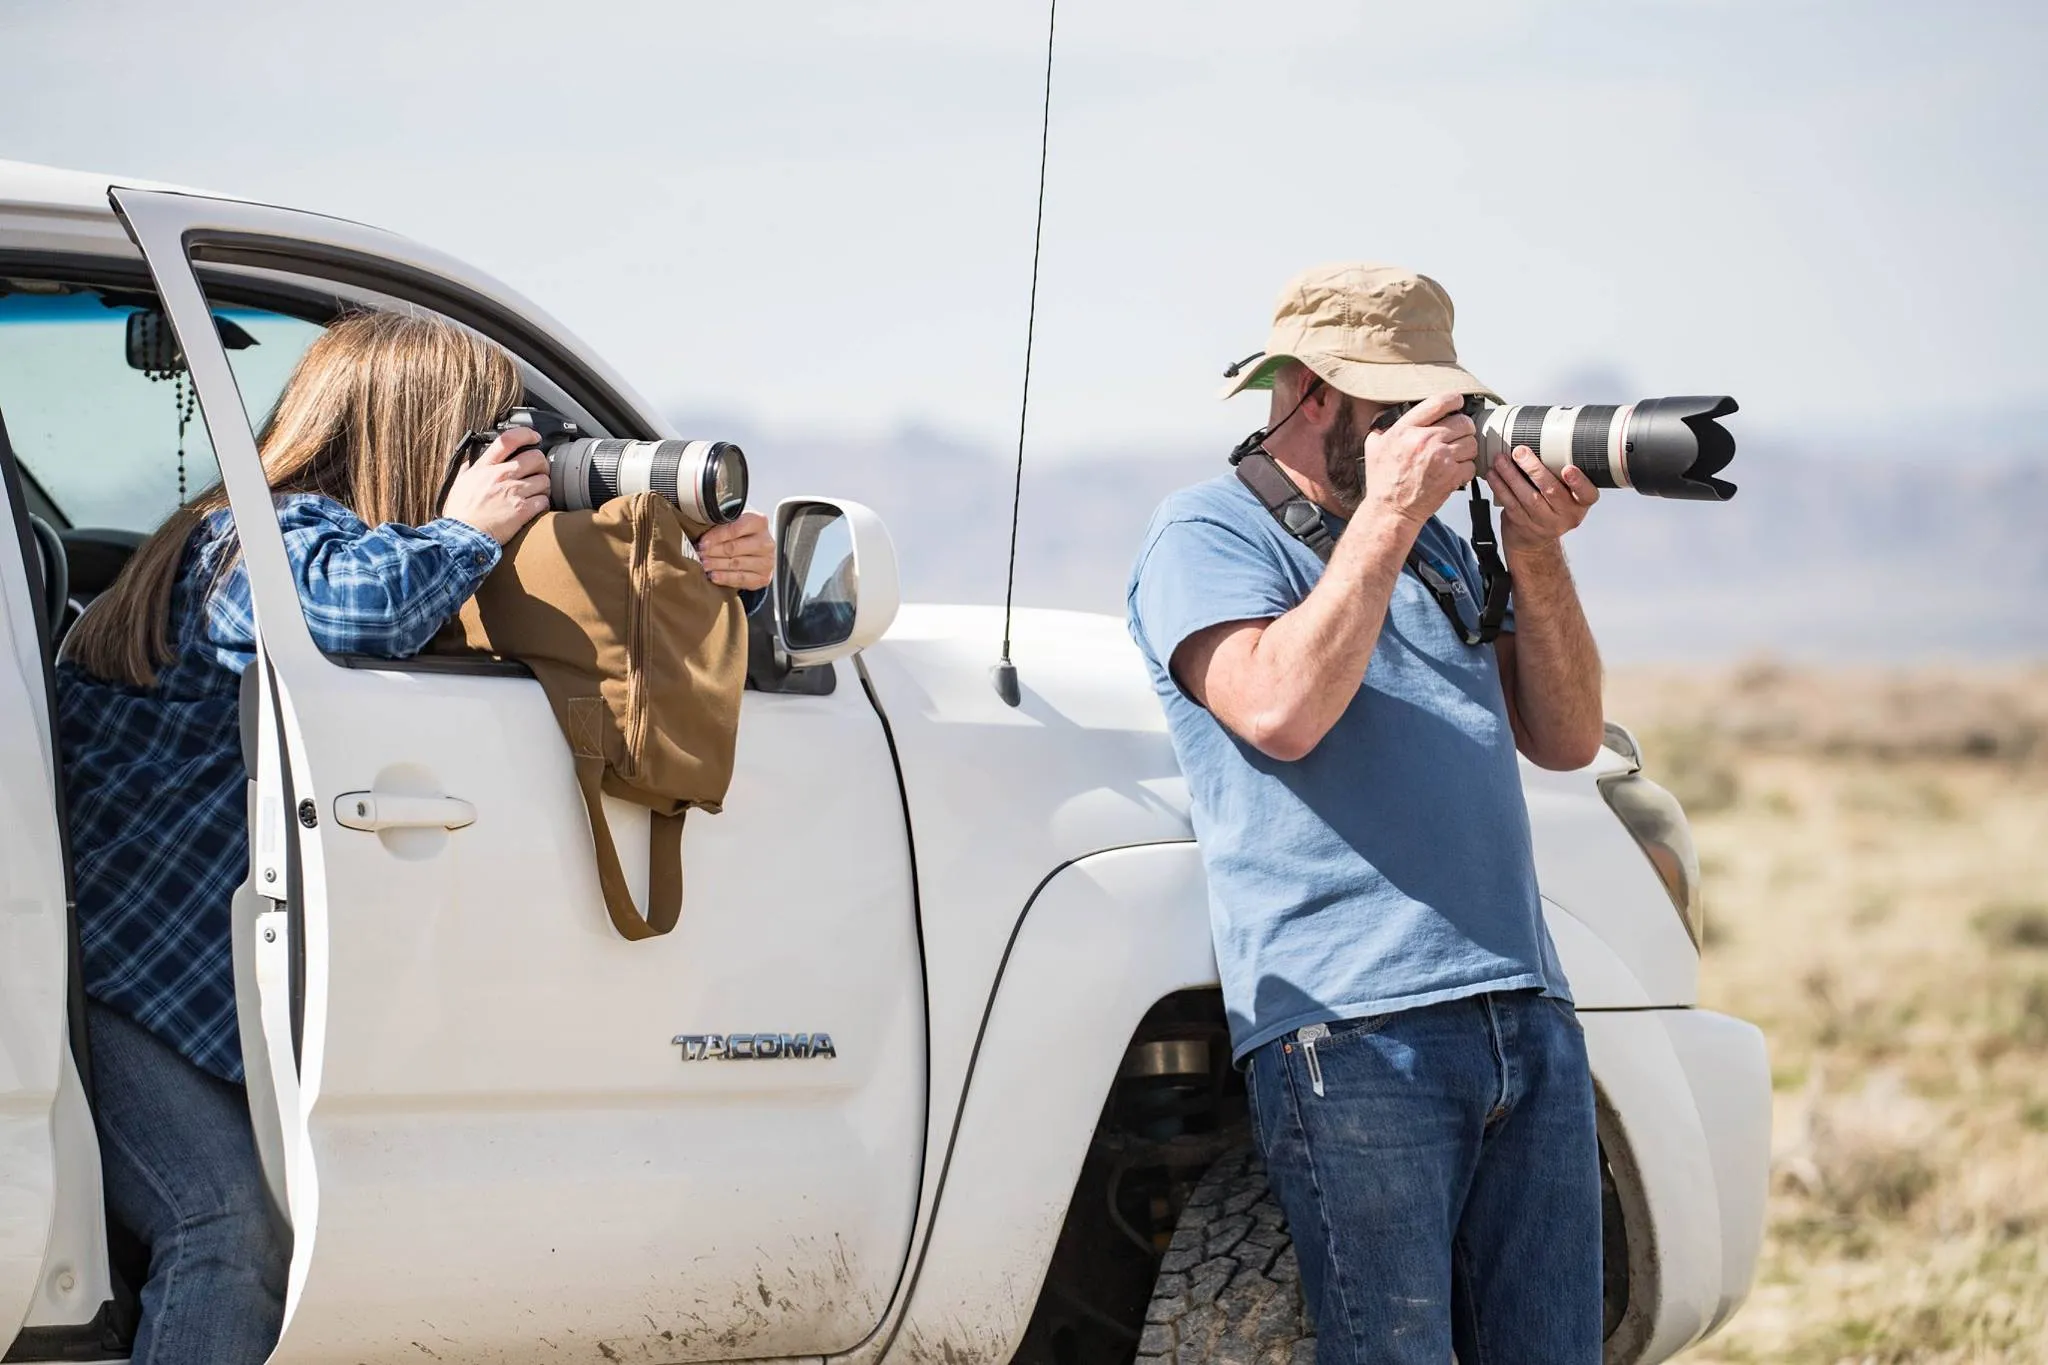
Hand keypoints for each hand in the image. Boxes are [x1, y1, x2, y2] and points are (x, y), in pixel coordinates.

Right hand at [443, 428, 549, 543]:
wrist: (462, 537)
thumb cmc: (460, 513)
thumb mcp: (460, 483)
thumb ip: (470, 469)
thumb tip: (474, 460)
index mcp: (485, 467)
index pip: (508, 440)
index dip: (526, 434)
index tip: (534, 437)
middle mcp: (501, 476)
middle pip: (535, 457)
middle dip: (542, 464)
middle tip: (539, 471)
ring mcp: (513, 492)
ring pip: (544, 480)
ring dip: (544, 486)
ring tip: (537, 493)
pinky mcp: (522, 510)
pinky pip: (544, 501)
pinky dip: (543, 504)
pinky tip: (536, 507)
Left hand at [696, 511, 773, 590]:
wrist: (755, 549)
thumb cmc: (741, 533)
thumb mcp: (733, 521)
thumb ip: (721, 523)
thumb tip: (701, 531)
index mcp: (759, 522)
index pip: (735, 529)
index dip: (716, 537)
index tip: (702, 542)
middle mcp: (766, 542)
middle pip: (734, 548)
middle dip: (714, 552)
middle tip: (700, 555)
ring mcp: (766, 561)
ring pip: (736, 564)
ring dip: (717, 565)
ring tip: (704, 565)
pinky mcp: (763, 577)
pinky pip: (742, 579)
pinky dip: (726, 578)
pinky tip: (714, 576)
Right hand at [1361, 391, 1476, 526]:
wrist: (1391, 511)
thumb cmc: (1383, 481)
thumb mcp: (1373, 447)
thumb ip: (1382, 426)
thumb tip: (1387, 412)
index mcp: (1406, 429)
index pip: (1439, 402)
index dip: (1454, 399)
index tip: (1458, 402)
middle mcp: (1424, 440)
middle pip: (1463, 422)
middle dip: (1464, 428)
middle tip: (1458, 435)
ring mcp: (1440, 458)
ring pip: (1471, 443)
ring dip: (1466, 449)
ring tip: (1455, 456)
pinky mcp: (1451, 476)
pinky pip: (1472, 464)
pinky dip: (1466, 469)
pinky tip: (1454, 472)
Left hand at [1485, 446, 1598, 554]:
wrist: (1534, 541)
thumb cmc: (1552, 507)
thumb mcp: (1566, 494)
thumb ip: (1561, 475)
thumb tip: (1544, 438)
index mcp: (1580, 504)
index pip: (1587, 494)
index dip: (1578, 482)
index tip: (1568, 469)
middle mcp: (1565, 515)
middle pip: (1551, 491)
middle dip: (1534, 469)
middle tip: (1520, 452)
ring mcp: (1543, 522)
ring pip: (1527, 497)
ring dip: (1511, 476)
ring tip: (1501, 459)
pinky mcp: (1523, 524)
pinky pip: (1510, 504)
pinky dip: (1500, 487)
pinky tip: (1493, 474)